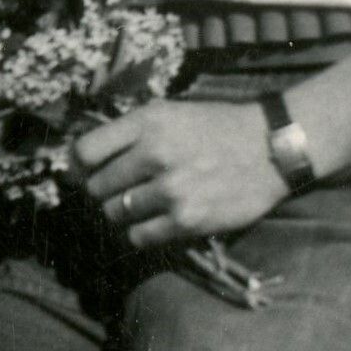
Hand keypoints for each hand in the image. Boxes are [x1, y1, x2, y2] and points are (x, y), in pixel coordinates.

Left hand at [74, 98, 285, 247]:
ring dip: (124, 212)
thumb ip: (129, 131)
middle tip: (126, 188)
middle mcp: (155, 154)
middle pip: (96, 187)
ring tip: (145, 203)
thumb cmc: (218, 128)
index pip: (84, 151)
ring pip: (115, 213)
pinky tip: (157, 221)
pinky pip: (139, 237)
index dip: (78, 165)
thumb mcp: (171, 113)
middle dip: (106, 190)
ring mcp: (171, 190)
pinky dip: (141, 233)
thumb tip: (80, 159)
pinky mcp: (187, 220)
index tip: (85, 171)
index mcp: (148, 122)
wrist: (272, 148)